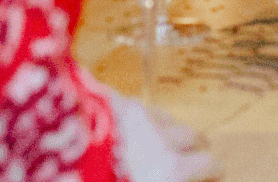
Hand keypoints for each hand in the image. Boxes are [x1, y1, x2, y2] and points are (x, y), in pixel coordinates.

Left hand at [98, 83, 219, 181]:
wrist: (59, 152)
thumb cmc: (99, 179)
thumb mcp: (146, 181)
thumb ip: (160, 174)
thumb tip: (168, 172)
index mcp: (171, 169)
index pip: (206, 164)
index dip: (213, 167)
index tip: (218, 167)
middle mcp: (162, 140)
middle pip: (191, 136)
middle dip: (195, 143)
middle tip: (196, 147)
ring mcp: (137, 118)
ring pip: (165, 117)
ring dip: (168, 127)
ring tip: (165, 133)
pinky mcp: (112, 103)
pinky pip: (135, 105)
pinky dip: (139, 114)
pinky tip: (132, 117)